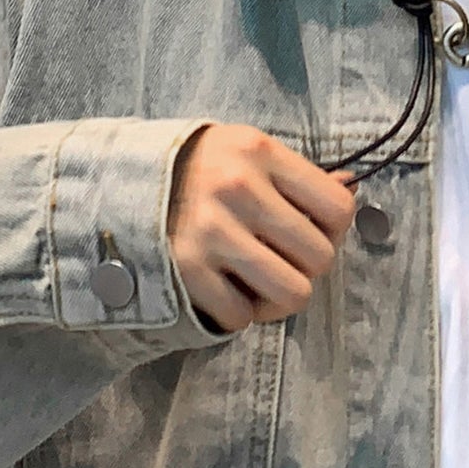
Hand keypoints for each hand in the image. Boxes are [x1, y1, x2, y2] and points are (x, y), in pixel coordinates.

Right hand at [167, 123, 356, 332]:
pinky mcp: (184, 270)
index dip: (333, 229)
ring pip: (293, 294)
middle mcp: (238, 188)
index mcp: (259, 152)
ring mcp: (210, 232)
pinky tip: (223, 288)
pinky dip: (237, 312)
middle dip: (306, 267)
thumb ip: (294, 176)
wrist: (117, 183)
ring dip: (279, 298)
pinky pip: (241, 316)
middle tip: (281, 260)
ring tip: (260, 284)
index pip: (338, 208)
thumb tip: (351, 191)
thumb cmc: (197, 169)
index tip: (310, 230)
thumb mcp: (244, 151)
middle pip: (320, 258)